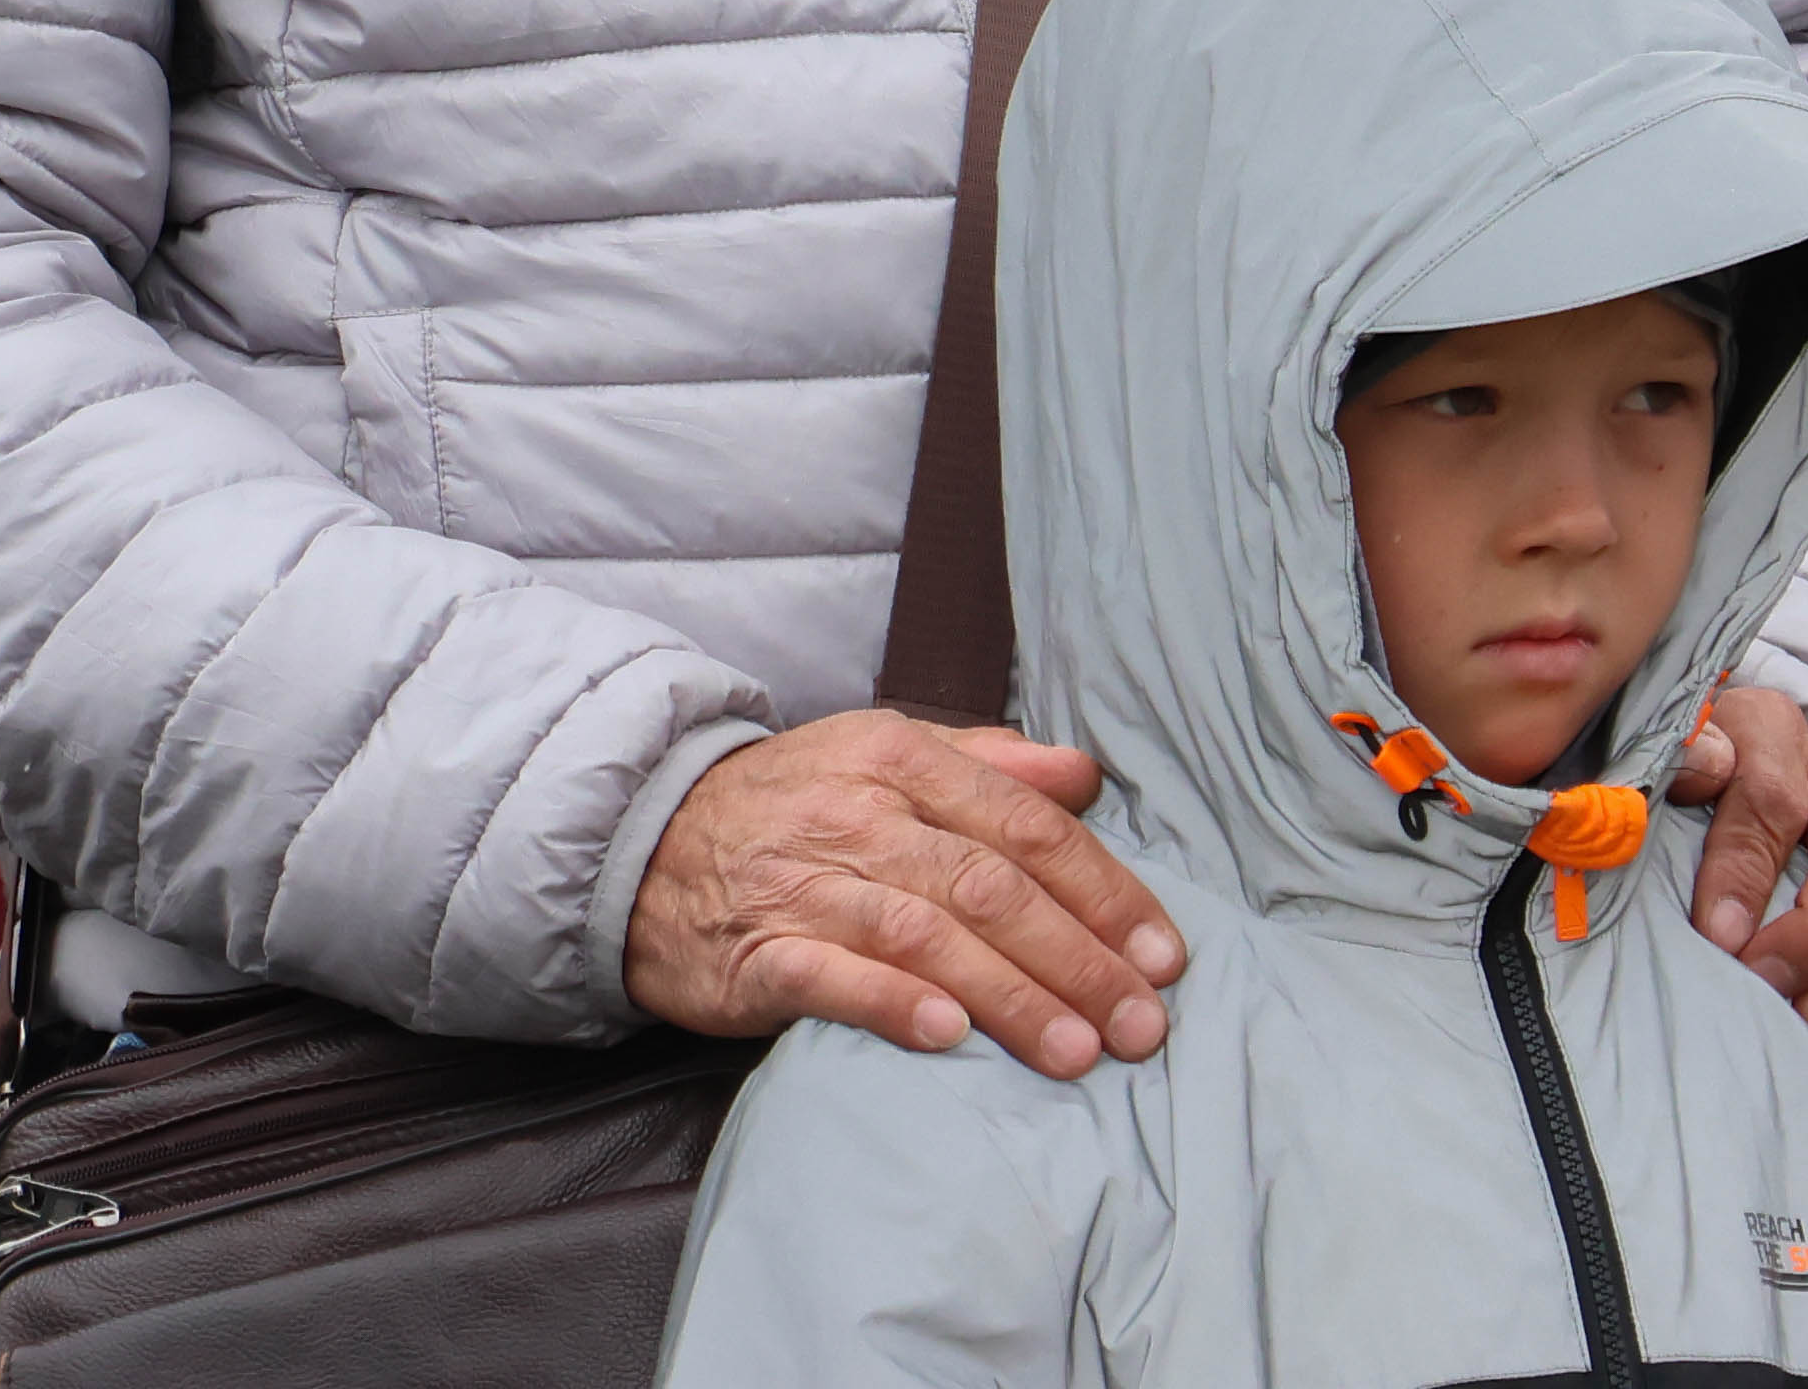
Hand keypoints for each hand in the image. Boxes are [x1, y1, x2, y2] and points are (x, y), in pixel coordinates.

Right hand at [620, 714, 1183, 1074]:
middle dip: (1077, 959)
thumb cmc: (793, 805)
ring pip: (925, 934)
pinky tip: (949, 1038)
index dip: (1104, 893)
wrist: (644, 841)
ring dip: (1009, 995)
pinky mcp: (757, 951)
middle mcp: (861, 813)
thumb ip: (989, 764)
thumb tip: (1084, 775)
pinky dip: (893, 1005)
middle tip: (1141, 1025)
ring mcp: (806, 883)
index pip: (1027, 827)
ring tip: (1075, 1051)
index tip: (1163, 957)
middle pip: (989, 885)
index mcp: (903, 758)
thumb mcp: (886, 756)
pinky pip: (830, 978)